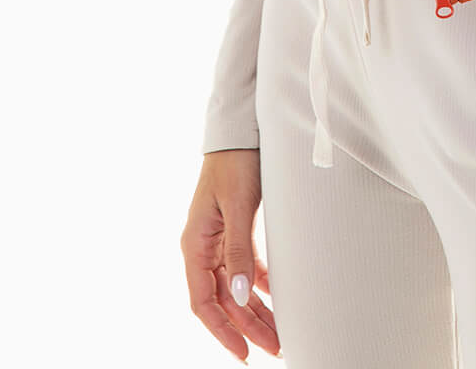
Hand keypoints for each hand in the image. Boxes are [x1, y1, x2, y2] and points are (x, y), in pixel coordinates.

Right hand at [181, 148, 279, 362]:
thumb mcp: (238, 207)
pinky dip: (260, 285)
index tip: (243, 353)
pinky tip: (276, 299)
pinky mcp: (235, 230)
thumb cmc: (235, 162)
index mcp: (195, 244)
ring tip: (280, 332)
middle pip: (224, 299)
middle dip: (248, 326)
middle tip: (276, 347)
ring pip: (236, 286)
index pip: (203, 302)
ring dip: (256, 310)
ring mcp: (219, 239)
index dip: (222, 331)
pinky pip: (246, 267)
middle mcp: (204, 247)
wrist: (242, 129)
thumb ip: (238, 251)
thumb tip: (241, 296)